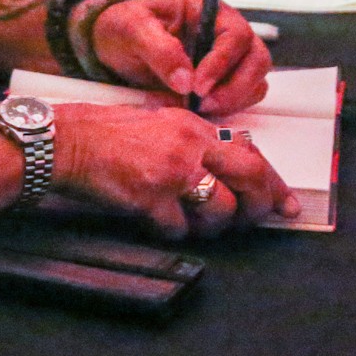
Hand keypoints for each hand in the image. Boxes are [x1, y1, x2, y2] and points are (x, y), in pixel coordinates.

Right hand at [51, 102, 294, 238]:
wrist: (69, 142)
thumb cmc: (108, 134)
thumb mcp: (160, 125)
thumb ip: (195, 143)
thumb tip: (230, 169)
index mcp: (193, 126)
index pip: (249, 154)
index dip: (274, 183)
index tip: (287, 203)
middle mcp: (189, 146)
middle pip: (249, 179)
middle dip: (259, 206)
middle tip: (257, 221)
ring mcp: (172, 172)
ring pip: (219, 210)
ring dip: (212, 226)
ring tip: (194, 222)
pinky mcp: (151, 198)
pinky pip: (179, 228)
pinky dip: (173, 230)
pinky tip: (158, 219)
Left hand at [88, 0, 272, 116]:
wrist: (112, 46)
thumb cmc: (123, 29)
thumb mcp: (133, 30)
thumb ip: (159, 50)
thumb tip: (186, 81)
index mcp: (206, 7)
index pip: (236, 34)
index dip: (222, 62)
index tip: (197, 86)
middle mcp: (224, 28)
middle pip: (257, 57)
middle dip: (236, 86)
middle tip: (204, 103)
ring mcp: (227, 54)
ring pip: (256, 78)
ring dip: (235, 98)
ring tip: (201, 108)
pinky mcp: (224, 77)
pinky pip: (246, 93)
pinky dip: (232, 105)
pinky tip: (204, 109)